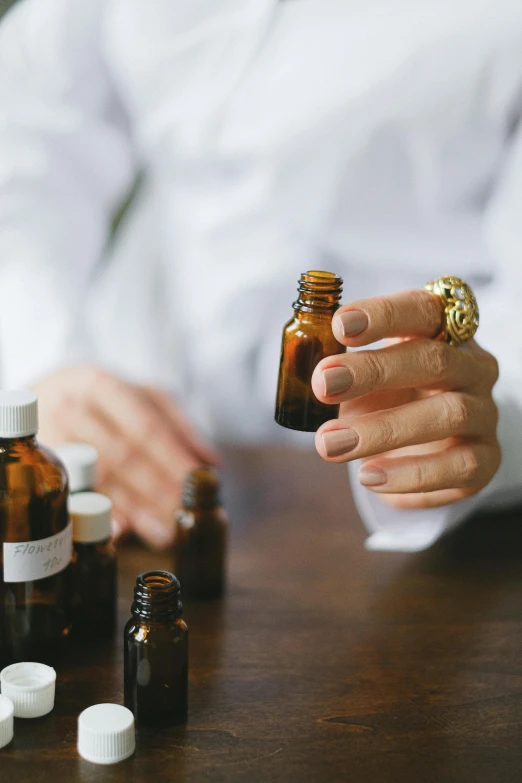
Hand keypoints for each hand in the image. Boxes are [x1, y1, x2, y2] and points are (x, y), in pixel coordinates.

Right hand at [33, 365, 219, 546]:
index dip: (170, 455)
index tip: (193, 480)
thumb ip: (176, 424)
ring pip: (97, 481)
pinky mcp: (40, 471)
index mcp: (98, 385)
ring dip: (135, 510)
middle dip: (155, 488)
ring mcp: (47, 441)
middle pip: (120, 456)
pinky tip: (122, 535)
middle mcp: (68, 410)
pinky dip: (100, 518)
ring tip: (164, 532)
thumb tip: (210, 463)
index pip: (141, 424)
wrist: (35, 401)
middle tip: (181, 513)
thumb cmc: (101, 401)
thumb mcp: (138, 396)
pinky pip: (73, 499)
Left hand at [311, 290, 499, 508]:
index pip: (422, 310)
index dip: (384, 315)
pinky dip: (411, 474)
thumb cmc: (390, 400)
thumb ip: (342, 371)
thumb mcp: (364, 380)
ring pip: (448, 413)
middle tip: (322, 384)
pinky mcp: (486, 459)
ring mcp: (484, 412)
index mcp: (442, 333)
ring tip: (330, 445)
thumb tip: (305, 375)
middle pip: (433, 359)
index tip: (340, 325)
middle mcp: (472, 367)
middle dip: (373, 371)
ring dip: (383, 430)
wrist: (425, 452)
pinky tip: (368, 477)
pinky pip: (459, 466)